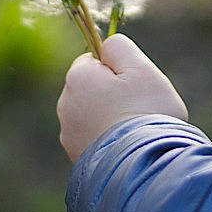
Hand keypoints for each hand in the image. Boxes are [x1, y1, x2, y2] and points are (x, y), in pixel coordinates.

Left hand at [58, 33, 188, 160]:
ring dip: (110, 119)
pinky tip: (126, 149)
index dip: (117, 69)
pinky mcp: (76, 158)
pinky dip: (108, 141)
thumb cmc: (146, 112)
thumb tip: (105, 45)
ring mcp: (69, 135)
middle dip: (112, 94)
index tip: (135, 85)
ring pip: (92, 116)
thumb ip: (120, 47)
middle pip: (92, 89)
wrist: (142, 166)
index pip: (93, 61)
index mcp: (78, 78)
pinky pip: (95, 140)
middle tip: (139, 108)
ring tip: (133, 132)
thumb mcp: (141, 68)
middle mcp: (65, 104)